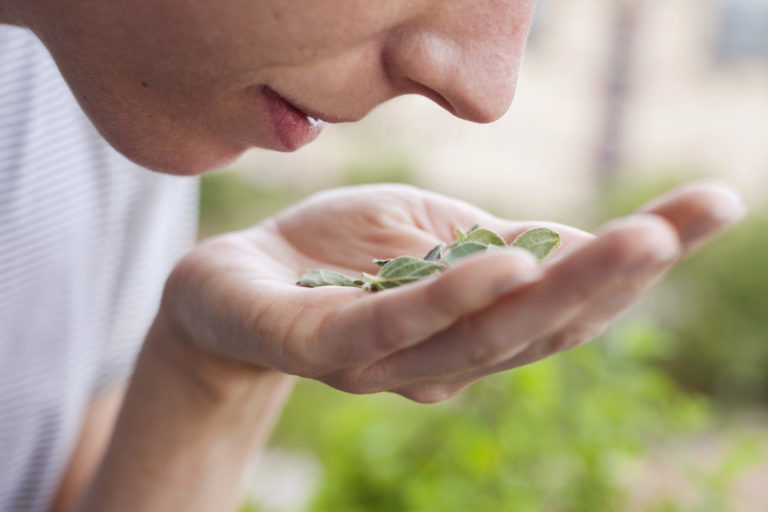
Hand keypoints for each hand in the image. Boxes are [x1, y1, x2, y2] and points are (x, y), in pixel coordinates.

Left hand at [162, 181, 744, 402]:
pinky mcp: (322, 348)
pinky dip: (451, 299)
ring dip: (559, 288)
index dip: (637, 266)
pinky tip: (502, 265)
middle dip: (618, 277)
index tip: (710, 207)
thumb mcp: (428, 236)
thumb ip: (497, 247)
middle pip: (541, 327)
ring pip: (484, 334)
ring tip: (633, 239)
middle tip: (690, 222)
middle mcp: (441, 359)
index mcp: (472, 328)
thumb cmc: (338, 256)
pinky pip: (392, 327)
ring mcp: (384, 362)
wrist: (235, 275)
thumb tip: (582, 243)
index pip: (566, 305)